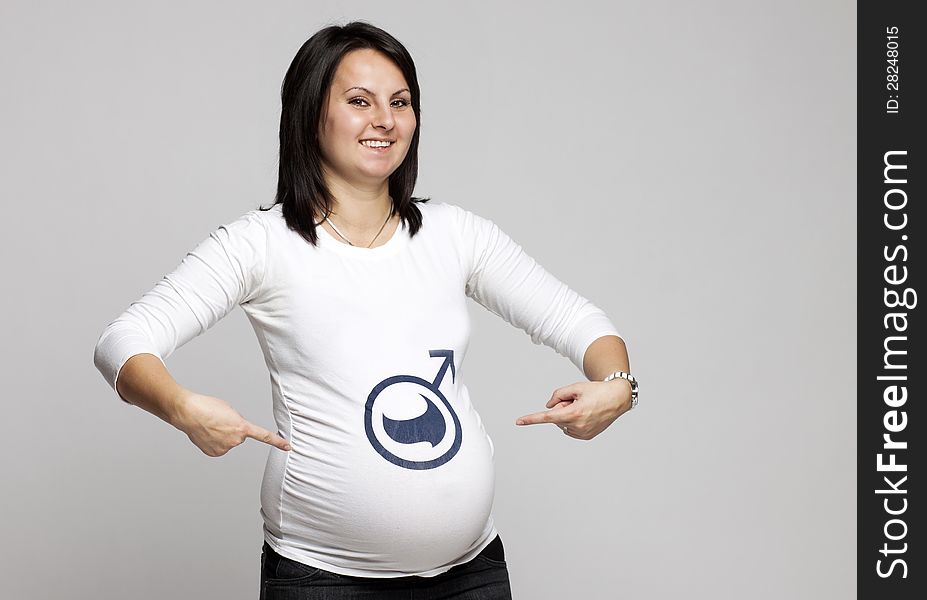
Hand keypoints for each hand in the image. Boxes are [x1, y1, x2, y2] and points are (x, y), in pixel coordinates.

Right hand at [171, 390, 290, 456]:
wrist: (189, 412)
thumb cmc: (208, 407)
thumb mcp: (230, 410)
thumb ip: (239, 422)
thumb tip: (237, 433)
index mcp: (242, 427)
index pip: (264, 436)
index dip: (277, 442)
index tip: (288, 447)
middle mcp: (236, 441)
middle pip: (240, 436)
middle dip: (233, 430)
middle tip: (220, 421)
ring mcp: (225, 448)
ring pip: (229, 442)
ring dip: (223, 436)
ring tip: (211, 426)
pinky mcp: (215, 453)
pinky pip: (220, 448)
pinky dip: (215, 442)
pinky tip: (207, 434)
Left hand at [514, 379, 631, 439]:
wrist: (618, 398)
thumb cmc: (597, 390)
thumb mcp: (576, 387)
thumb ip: (558, 394)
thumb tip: (548, 406)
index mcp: (574, 413)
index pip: (547, 417)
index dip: (531, 419)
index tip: (519, 421)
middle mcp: (577, 426)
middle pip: (556, 417)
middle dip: (561, 407)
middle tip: (576, 400)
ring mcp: (583, 433)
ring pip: (562, 424)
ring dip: (568, 415)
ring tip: (584, 407)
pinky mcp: (586, 437)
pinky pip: (570, 429)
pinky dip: (573, 422)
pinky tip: (586, 414)